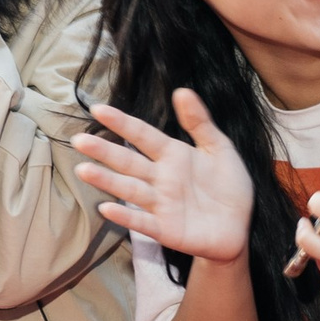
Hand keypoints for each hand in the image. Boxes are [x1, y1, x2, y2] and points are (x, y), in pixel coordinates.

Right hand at [72, 90, 256, 264]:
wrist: (240, 226)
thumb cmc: (228, 185)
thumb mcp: (220, 149)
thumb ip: (200, 123)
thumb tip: (182, 91)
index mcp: (173, 155)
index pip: (142, 135)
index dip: (122, 123)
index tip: (98, 109)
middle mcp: (160, 178)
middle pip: (128, 161)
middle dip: (104, 151)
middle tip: (78, 140)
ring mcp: (160, 204)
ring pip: (129, 189)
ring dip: (106, 181)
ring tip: (83, 170)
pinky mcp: (165, 229)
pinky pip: (142, 222)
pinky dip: (125, 216)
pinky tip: (106, 207)